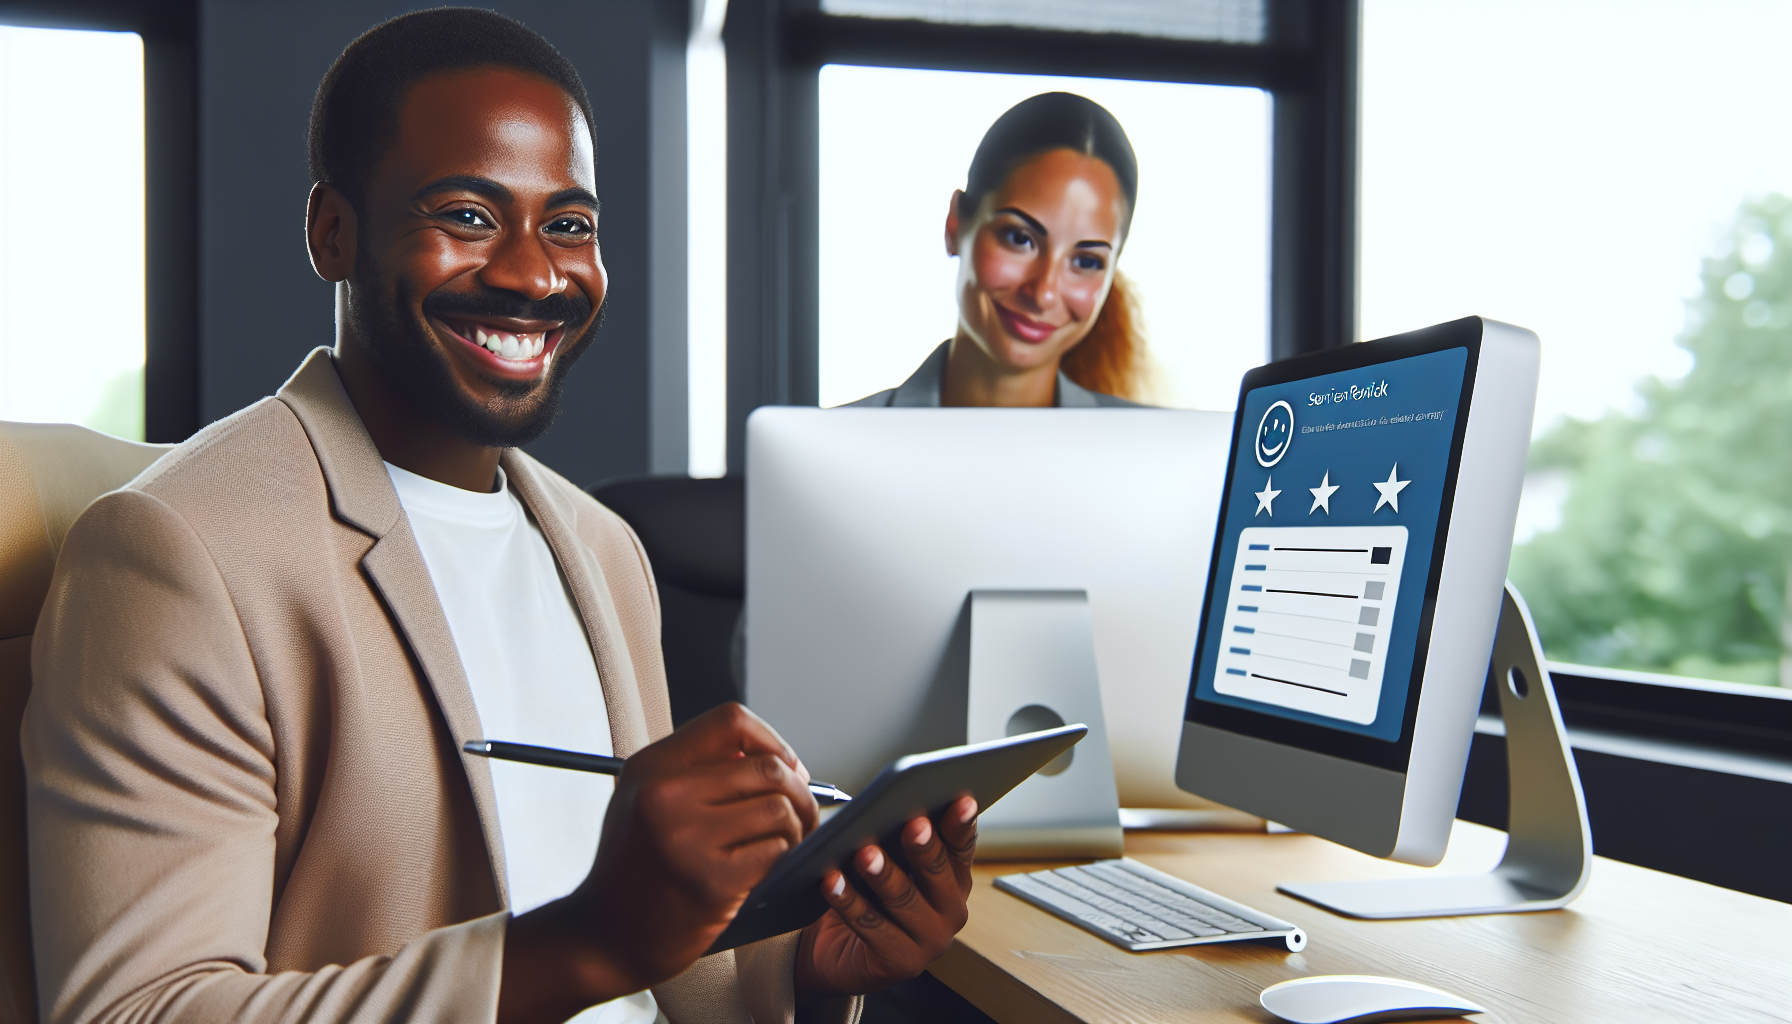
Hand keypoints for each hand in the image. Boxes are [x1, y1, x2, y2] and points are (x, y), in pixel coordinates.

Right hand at [499, 703, 817, 1023]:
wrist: (603, 936)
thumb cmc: (632, 869)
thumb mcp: (644, 800)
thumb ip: (695, 769)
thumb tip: (772, 756)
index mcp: (651, 767)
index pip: (731, 721)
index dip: (771, 740)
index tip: (783, 767)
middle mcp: (664, 796)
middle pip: (767, 767)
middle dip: (799, 790)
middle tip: (800, 811)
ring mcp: (686, 840)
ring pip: (779, 809)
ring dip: (795, 827)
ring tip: (782, 841)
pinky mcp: (710, 882)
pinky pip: (776, 851)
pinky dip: (783, 857)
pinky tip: (767, 866)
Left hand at [793, 795, 978, 1002]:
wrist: (839, 949)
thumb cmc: (868, 894)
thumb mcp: (889, 863)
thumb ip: (896, 840)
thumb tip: (885, 808)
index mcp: (955, 879)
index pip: (962, 846)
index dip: (961, 823)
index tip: (959, 799)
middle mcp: (951, 911)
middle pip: (937, 873)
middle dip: (924, 847)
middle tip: (913, 824)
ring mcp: (930, 942)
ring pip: (904, 900)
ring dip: (883, 874)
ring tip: (864, 853)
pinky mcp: (901, 964)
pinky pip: (870, 926)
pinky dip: (848, 901)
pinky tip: (832, 881)